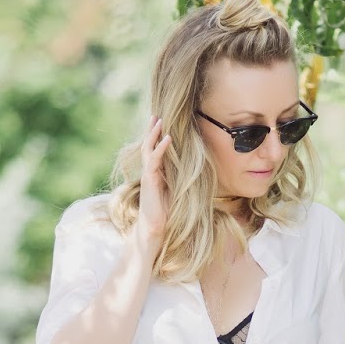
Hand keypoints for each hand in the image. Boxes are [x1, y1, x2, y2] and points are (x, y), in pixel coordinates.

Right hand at [136, 113, 171, 252]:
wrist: (156, 228)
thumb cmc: (167, 214)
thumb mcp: (176, 192)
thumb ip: (180, 181)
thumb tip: (196, 174)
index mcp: (156, 174)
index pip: (155, 151)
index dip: (157, 138)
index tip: (163, 124)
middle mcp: (150, 172)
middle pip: (148, 146)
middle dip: (151, 130)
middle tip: (156, 115)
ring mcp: (148, 175)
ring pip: (148, 149)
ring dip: (153, 134)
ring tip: (158, 120)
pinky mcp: (149, 180)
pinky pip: (154, 160)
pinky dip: (161, 148)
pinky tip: (167, 137)